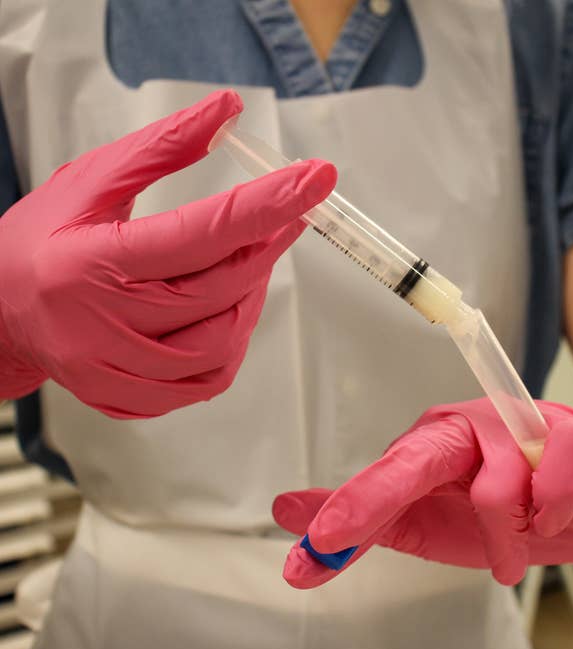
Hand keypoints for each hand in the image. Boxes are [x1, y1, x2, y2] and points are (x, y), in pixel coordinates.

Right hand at [0, 90, 335, 416]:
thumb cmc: (40, 239)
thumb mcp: (91, 181)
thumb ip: (161, 146)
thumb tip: (226, 110)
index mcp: (93, 263)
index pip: (200, 233)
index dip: (266, 205)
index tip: (315, 179)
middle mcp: (104, 325)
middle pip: (217, 290)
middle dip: (265, 249)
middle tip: (286, 218)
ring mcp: (117, 370)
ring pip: (219, 342)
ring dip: (252, 299)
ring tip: (251, 265)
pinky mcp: (129, 397)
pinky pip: (206, 381)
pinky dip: (231, 345)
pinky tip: (228, 313)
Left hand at [273, 399, 572, 587]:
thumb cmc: (506, 511)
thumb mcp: (430, 523)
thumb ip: (367, 521)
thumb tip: (283, 510)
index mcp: (429, 446)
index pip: (383, 475)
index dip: (348, 509)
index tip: (313, 546)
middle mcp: (466, 428)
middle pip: (418, 457)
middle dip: (375, 499)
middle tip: (334, 538)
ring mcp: (519, 426)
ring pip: (498, 494)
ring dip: (509, 542)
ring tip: (517, 548)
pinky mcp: (572, 435)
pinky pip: (554, 486)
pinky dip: (554, 518)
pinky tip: (556, 517)